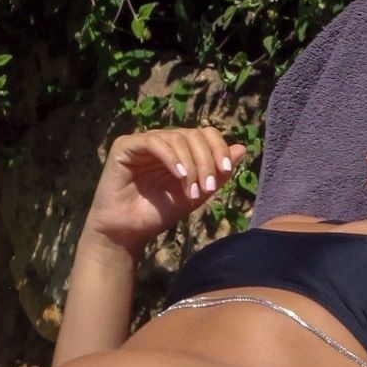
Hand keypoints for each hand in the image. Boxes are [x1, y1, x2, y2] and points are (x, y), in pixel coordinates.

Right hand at [82, 127, 248, 255]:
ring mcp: (143, 142)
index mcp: (178, 150)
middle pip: (193, 134)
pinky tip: (179, 176)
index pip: (204, 133)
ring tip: (192, 191)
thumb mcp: (195, 194)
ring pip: (176, 138)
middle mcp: (161, 141)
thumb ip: (216, 174)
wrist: (127, 233)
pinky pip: (153, 142)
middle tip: (207, 188)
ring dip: (191, 164)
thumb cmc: (158, 213)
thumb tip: (242, 148)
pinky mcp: (125, 146)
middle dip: (206, 160)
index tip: (226, 170)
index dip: (218, 147)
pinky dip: (171, 157)